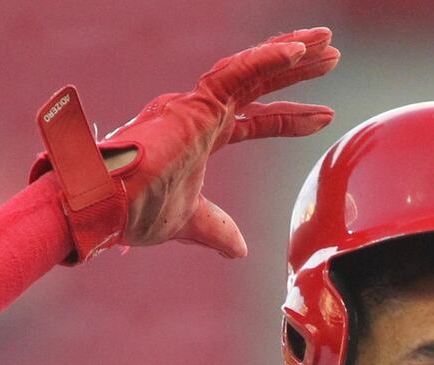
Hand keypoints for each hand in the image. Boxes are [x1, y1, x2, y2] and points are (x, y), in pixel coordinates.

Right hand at [34, 27, 339, 260]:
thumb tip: (239, 250)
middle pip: (257, 85)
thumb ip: (215, 230)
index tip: (324, 117)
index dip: (289, 119)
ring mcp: (192, 106)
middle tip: (332, 55)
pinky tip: (296, 51)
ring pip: (250, 70)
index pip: (253, 120)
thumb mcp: (189, 223)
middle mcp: (196, 114)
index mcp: (197, 136)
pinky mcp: (190, 104)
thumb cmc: (131, 214)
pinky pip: (235, 74)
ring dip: (290, 55)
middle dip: (296, 70)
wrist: (101, 210)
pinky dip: (266, 60)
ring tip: (325, 45)